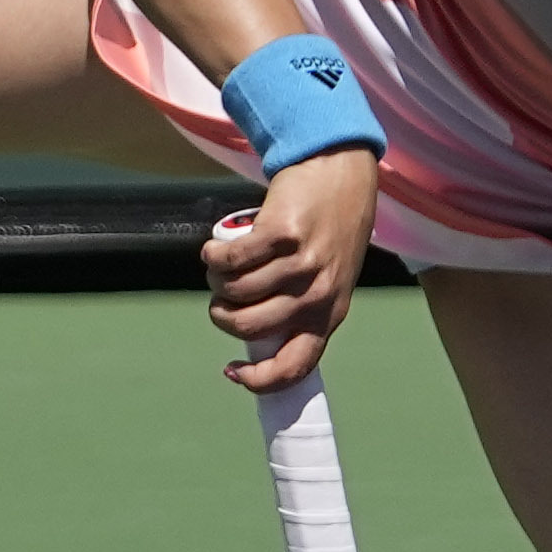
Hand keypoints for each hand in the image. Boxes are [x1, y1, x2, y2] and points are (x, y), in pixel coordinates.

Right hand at [198, 149, 376, 386]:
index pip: (294, 367)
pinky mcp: (282, 235)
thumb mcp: (328, 279)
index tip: (232, 369)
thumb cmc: (329, 228)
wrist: (338, 173)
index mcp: (330, 314)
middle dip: (222, 313)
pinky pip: (229, 259)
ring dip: (216, 279)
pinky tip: (216, 248)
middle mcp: (318, 294)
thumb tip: (255, 338)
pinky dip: (213, 255)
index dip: (258, 378)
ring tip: (221, 264)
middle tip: (221, 295)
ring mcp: (301, 265)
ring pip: (234, 291)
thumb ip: (302, 309)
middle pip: (248, 326)